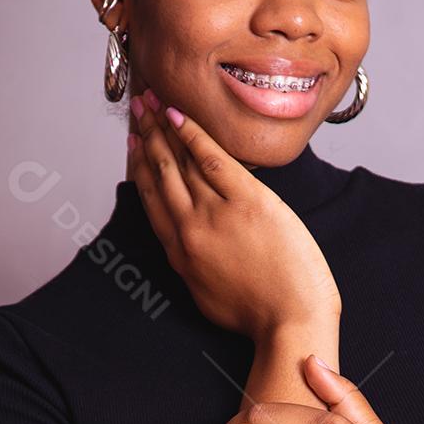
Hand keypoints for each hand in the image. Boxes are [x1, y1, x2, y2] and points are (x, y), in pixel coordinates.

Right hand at [127, 88, 341, 341]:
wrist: (290, 321)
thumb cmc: (261, 315)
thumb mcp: (210, 296)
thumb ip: (196, 264)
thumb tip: (193, 244)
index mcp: (180, 255)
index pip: (153, 201)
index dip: (140, 167)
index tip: (133, 144)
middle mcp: (189, 230)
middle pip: (161, 174)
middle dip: (147, 136)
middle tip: (137, 109)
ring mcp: (215, 214)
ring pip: (179, 163)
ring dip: (162, 127)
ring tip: (151, 102)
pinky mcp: (246, 201)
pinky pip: (211, 158)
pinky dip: (191, 133)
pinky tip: (178, 114)